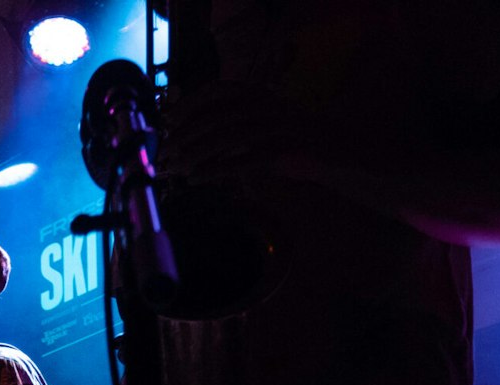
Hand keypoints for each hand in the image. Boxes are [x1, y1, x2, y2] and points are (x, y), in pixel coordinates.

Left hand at [159, 81, 335, 189]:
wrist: (335, 151)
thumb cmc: (288, 140)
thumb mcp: (258, 125)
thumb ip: (229, 125)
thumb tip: (185, 138)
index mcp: (259, 94)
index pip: (217, 91)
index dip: (189, 103)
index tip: (167, 120)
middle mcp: (266, 105)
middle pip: (216, 117)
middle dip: (185, 136)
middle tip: (164, 153)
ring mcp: (276, 127)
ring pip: (226, 138)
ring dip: (195, 154)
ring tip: (175, 169)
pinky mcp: (283, 152)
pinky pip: (242, 161)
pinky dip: (215, 170)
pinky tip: (196, 179)